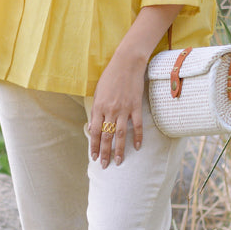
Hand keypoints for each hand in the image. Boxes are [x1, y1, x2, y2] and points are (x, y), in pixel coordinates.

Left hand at [88, 50, 146, 168]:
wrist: (126, 63)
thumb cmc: (110, 77)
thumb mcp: (98, 93)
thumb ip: (95, 111)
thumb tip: (92, 128)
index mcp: (99, 107)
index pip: (95, 132)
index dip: (94, 146)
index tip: (94, 157)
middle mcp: (110, 110)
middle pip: (107, 136)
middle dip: (105, 153)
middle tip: (104, 165)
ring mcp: (124, 109)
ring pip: (120, 134)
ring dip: (119, 150)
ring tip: (118, 162)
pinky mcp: (136, 107)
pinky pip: (137, 126)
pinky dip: (138, 137)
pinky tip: (138, 147)